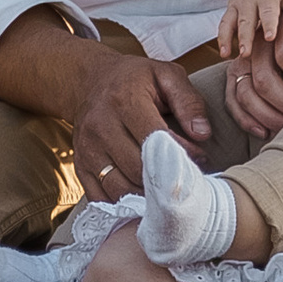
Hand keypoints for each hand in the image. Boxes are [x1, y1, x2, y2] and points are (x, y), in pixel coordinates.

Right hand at [68, 49, 215, 202]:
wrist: (90, 80)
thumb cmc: (135, 79)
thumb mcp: (167, 75)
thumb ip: (188, 101)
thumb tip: (203, 134)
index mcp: (124, 100)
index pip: (155, 141)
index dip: (181, 156)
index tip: (199, 160)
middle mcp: (100, 125)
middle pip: (136, 170)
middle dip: (165, 181)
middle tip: (185, 181)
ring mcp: (86, 148)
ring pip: (119, 189)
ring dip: (146, 198)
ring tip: (166, 193)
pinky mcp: (79, 165)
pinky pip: (100, 198)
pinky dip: (123, 206)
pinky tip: (142, 200)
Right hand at [216, 0, 282, 62]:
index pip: (268, 10)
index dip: (269, 24)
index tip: (270, 38)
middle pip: (246, 19)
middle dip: (245, 36)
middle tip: (246, 53)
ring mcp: (237, 4)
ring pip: (230, 22)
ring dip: (227, 38)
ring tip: (226, 55)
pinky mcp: (230, 9)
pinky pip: (223, 24)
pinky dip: (221, 38)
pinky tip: (223, 53)